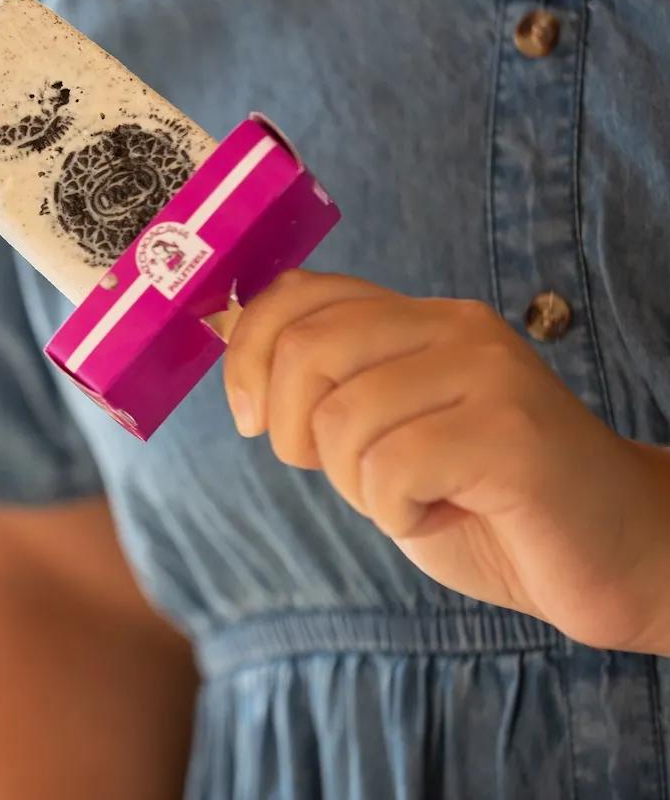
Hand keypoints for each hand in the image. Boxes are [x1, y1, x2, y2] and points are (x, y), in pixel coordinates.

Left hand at [222, 270, 669, 653]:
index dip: (247, 354)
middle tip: (339, 475)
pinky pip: (393, 469)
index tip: (251, 418)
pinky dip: (399, 511)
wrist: (618, 553)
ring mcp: (490, 374)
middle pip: (306, 352)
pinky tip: (449, 511)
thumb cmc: (485, 500)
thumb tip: (230, 341)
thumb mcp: (385, 435)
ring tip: (419, 496)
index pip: (297, 294)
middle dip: (292, 433)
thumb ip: (326, 390)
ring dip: (359, 487)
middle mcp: (456, 327)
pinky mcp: (512, 434)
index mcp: (419, 318)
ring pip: (344, 420)